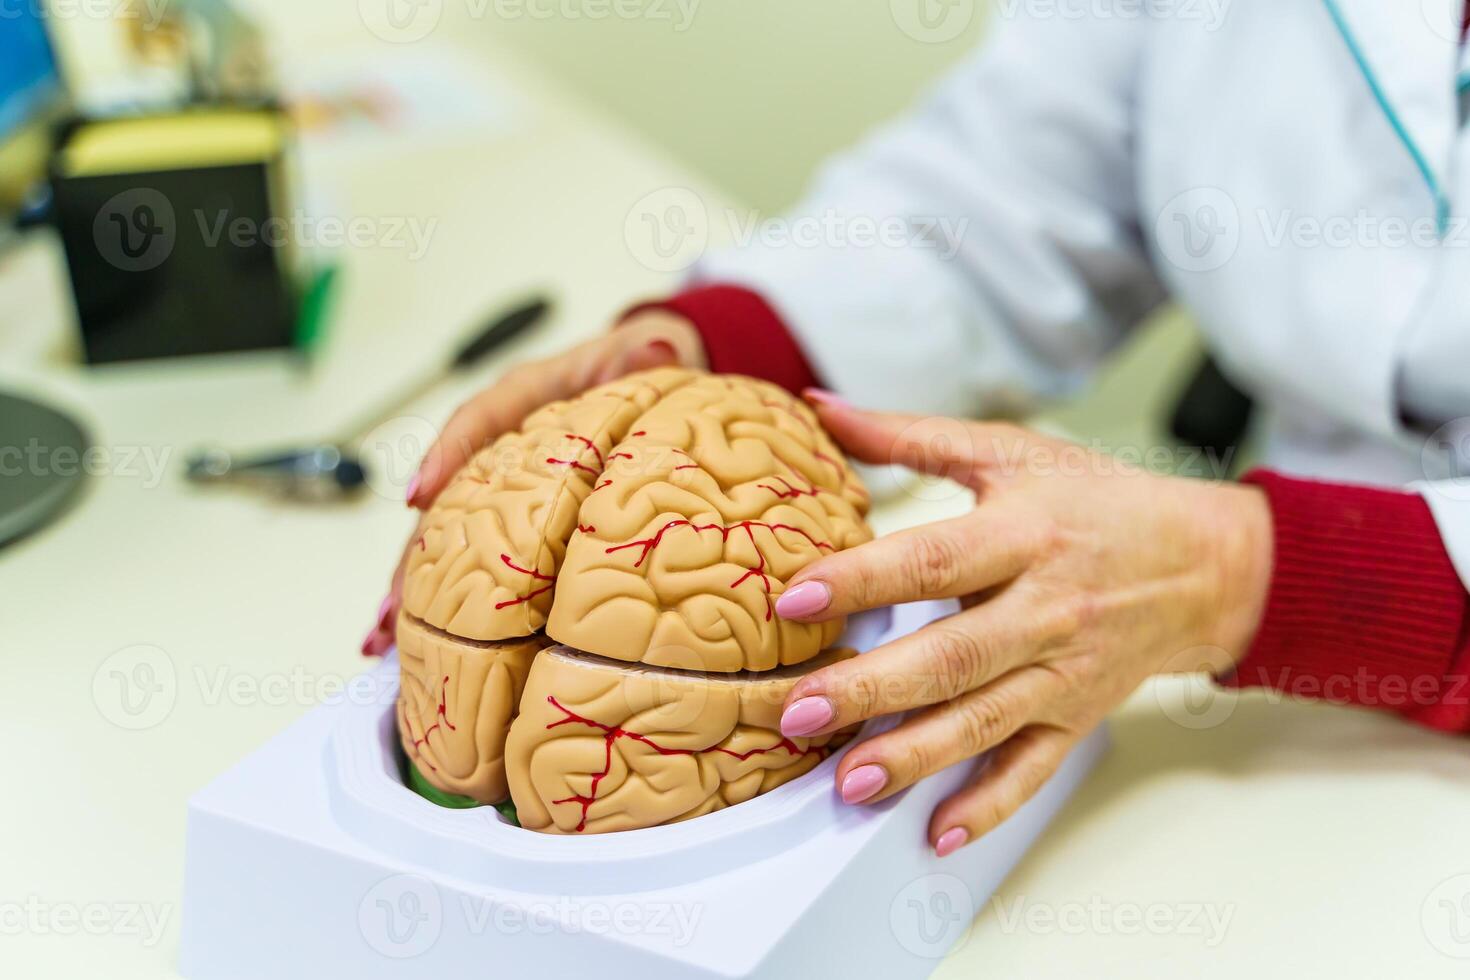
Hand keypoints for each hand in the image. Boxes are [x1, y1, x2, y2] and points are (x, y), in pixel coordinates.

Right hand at [361, 310, 707, 655]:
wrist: (652, 379)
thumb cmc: (640, 367)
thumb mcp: (646, 355)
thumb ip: (643, 353)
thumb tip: (654, 343)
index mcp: (527, 395)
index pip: (479, 420)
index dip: (447, 457)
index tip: (419, 497)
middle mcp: (502, 444)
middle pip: (446, 500)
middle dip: (414, 555)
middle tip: (391, 609)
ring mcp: (502, 485)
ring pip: (446, 538)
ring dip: (414, 590)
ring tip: (384, 640)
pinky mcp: (513, 517)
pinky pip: (472, 558)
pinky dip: (446, 601)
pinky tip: (417, 643)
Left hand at [773, 392, 1272, 855]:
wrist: (1202, 563)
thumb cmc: (1096, 501)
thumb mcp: (1010, 453)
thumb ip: (910, 437)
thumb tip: (820, 409)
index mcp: (1024, 534)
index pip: (934, 559)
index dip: (864, 578)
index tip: (796, 596)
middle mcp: (1045, 609)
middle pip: (951, 655)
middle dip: (871, 688)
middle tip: (797, 711)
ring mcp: (1063, 672)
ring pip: (984, 721)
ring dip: (915, 756)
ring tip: (849, 782)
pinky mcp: (1076, 715)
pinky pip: (1032, 768)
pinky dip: (989, 805)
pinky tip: (937, 832)